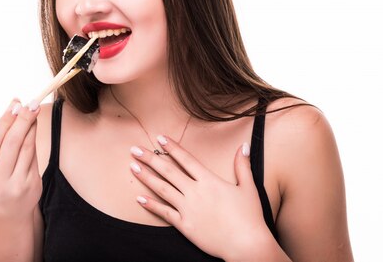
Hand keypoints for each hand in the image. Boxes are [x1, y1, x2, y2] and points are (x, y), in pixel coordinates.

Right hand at [0, 99, 40, 220]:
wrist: (6, 214)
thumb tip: (14, 107)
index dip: (5, 119)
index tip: (14, 103)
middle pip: (12, 142)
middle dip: (22, 119)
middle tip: (29, 103)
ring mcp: (16, 185)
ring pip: (26, 147)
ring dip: (31, 126)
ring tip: (33, 111)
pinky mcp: (32, 186)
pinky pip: (34, 157)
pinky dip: (33, 140)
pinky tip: (33, 129)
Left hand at [129, 136, 272, 260]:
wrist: (246, 245)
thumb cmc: (249, 217)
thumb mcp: (248, 187)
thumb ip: (242, 165)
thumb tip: (244, 145)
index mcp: (209, 181)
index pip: (186, 159)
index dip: (172, 148)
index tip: (159, 137)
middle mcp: (195, 192)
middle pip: (168, 171)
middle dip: (150, 159)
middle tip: (134, 149)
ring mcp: (188, 209)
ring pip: (162, 189)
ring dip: (146, 177)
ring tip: (132, 167)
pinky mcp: (185, 225)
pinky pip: (164, 213)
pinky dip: (151, 205)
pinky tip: (139, 198)